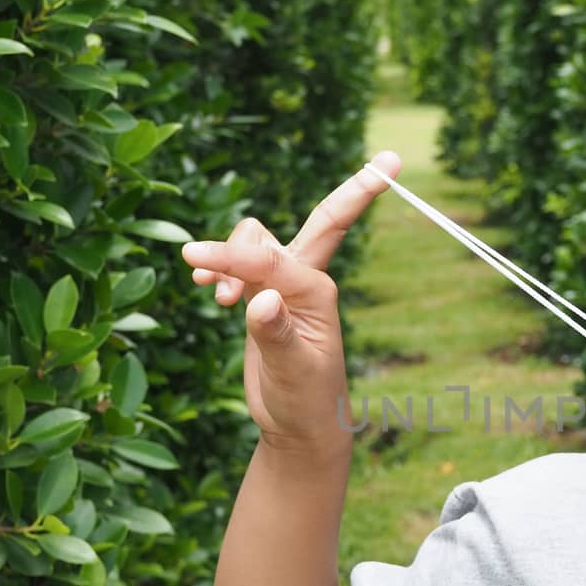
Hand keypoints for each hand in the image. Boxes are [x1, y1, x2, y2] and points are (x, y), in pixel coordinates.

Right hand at [180, 151, 400, 447]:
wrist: (301, 426)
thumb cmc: (305, 401)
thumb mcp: (292, 372)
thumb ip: (275, 333)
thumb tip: (261, 298)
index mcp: (318, 293)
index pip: (271, 258)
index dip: (232, 255)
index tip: (193, 257)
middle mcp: (308, 280)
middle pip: (326, 219)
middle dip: (357, 190)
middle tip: (392, 159)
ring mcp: (288, 285)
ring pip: (259, 238)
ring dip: (230, 253)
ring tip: (214, 292)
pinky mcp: (268, 295)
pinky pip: (245, 260)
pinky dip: (224, 264)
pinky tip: (212, 290)